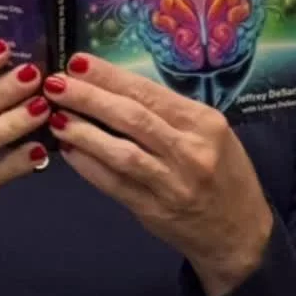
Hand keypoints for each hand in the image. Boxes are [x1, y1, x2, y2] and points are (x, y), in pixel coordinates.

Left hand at [44, 55, 272, 295]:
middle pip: (132, 117)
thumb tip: (113, 89)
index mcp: (204, 123)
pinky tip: (69, 151)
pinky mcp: (155, 211)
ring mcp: (172, 183)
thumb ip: (169, 114)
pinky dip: (89, 166)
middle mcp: (190, 150)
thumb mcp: (210, 134)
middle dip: (90, 98)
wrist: (241, 233)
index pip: (149, 92)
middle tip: (56, 84)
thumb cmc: (223, 174)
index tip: (78, 63)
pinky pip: (115, 184)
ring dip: (84, 132)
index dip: (110, 77)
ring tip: (55, 117)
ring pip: (122, 152)